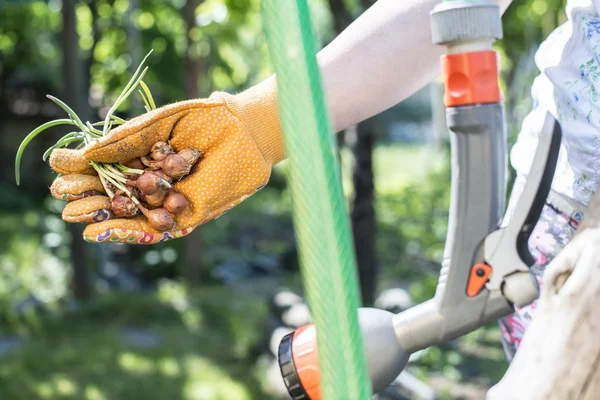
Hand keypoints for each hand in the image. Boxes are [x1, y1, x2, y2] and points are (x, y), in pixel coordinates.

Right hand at [49, 78, 284, 243]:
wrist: (245, 131)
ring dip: (102, 216)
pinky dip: (131, 230)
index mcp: (137, 159)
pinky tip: (106, 231)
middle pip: (111, 196)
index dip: (80, 171)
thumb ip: (123, 141)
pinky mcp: (185, 217)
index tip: (60, 169)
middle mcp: (148, 183)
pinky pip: (155, 228)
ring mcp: (165, 201)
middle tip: (63, 198)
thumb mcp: (156, 126)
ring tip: (78, 217)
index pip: (101, 170)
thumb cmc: (203, 121)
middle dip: (87, 198)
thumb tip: (79, 154)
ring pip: (129, 214)